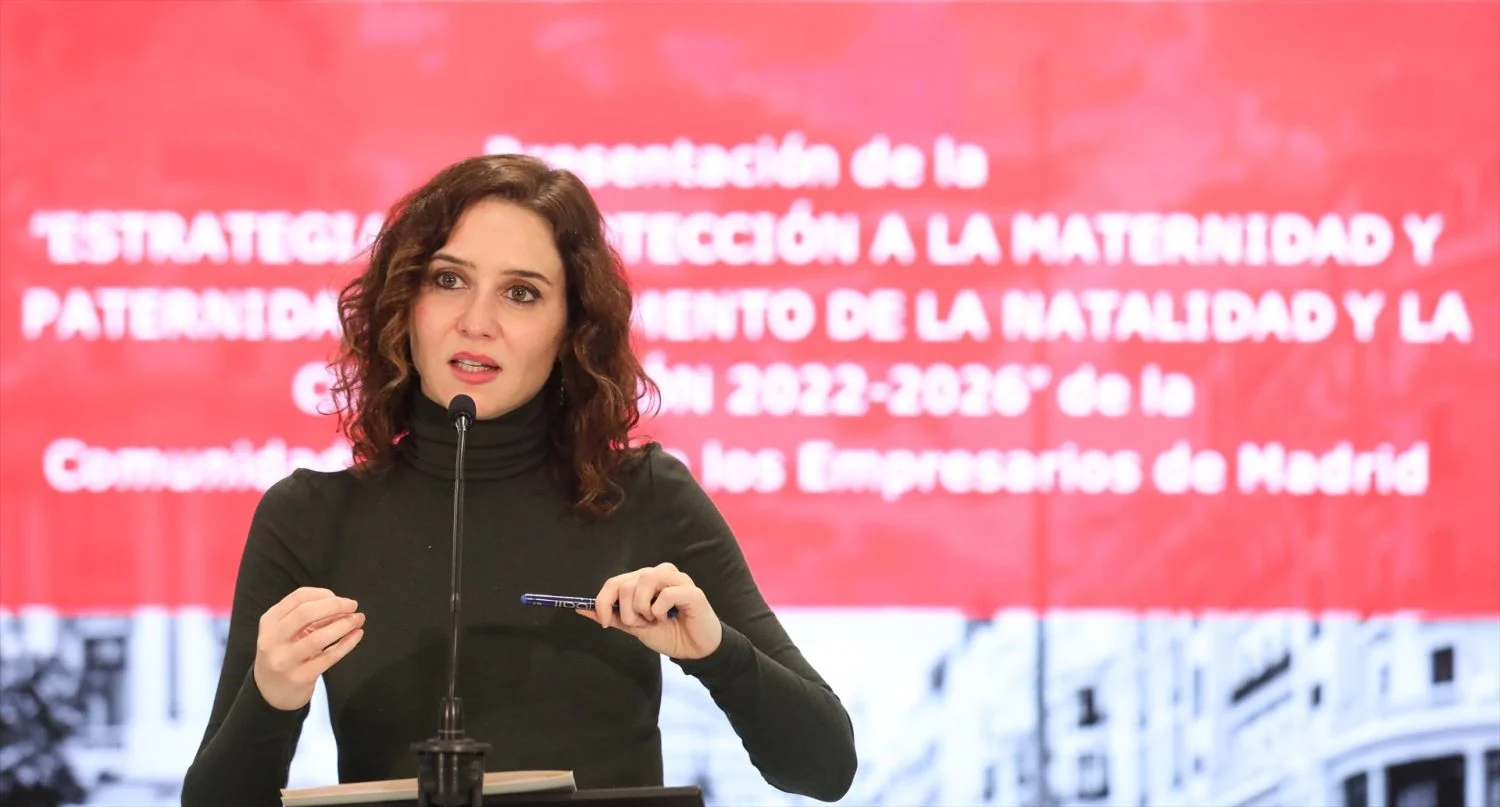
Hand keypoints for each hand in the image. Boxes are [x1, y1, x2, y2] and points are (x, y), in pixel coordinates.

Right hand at [252, 587, 364, 710]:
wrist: (270, 691)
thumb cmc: (284, 653)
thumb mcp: (286, 632)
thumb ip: (309, 617)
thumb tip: (342, 605)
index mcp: (269, 621)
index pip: (298, 597)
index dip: (323, 594)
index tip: (341, 599)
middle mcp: (273, 639)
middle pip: (306, 613)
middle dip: (335, 606)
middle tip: (353, 606)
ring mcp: (285, 660)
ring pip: (318, 637)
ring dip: (344, 625)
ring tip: (358, 619)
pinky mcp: (300, 677)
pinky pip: (329, 657)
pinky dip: (347, 644)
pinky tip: (357, 635)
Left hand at [578, 563, 721, 659]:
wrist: (695, 650)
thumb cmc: (668, 634)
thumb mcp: (634, 627)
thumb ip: (612, 616)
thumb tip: (581, 608)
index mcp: (644, 580)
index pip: (614, 582)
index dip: (603, 602)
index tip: (606, 622)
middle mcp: (660, 573)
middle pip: (626, 583)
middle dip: (627, 612)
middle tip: (641, 624)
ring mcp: (677, 579)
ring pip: (644, 581)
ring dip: (642, 609)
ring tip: (654, 620)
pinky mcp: (692, 591)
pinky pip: (665, 594)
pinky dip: (659, 610)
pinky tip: (668, 617)